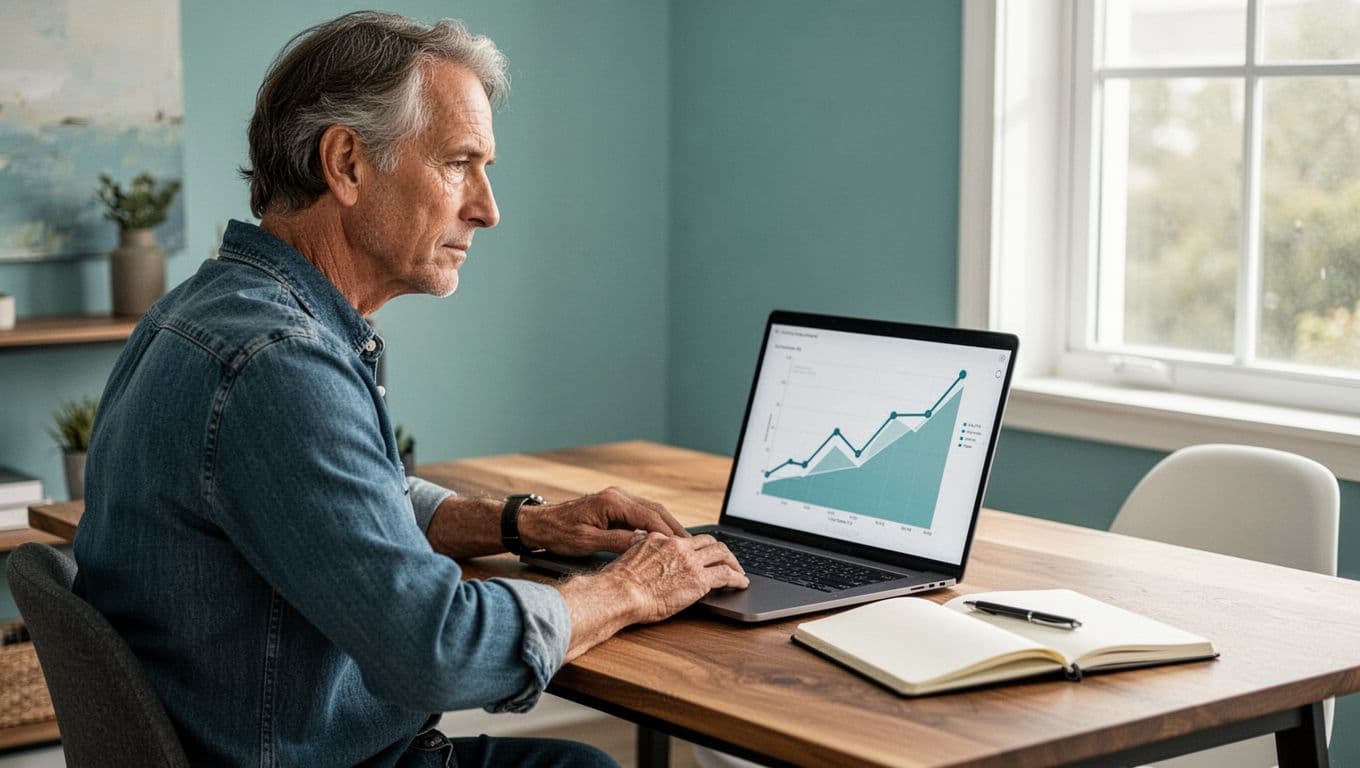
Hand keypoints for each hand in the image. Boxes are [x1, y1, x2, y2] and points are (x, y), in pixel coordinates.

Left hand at [517, 486, 686, 555]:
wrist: (538, 523)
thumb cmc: (558, 533)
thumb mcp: (587, 542)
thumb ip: (617, 542)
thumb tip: (643, 545)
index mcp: (612, 502)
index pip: (650, 516)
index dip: (669, 532)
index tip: (684, 546)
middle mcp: (617, 495)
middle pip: (656, 510)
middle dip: (674, 527)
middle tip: (692, 545)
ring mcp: (616, 498)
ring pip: (651, 510)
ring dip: (667, 525)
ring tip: (683, 543)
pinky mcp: (614, 505)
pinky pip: (641, 512)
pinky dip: (655, 524)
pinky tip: (662, 537)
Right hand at [598, 532, 748, 623]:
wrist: (620, 593)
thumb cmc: (618, 583)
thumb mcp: (629, 558)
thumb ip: (641, 552)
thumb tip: (642, 551)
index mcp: (660, 539)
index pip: (686, 538)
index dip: (699, 546)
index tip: (703, 553)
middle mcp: (678, 546)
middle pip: (709, 541)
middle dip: (721, 550)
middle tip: (728, 560)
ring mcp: (690, 561)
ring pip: (721, 553)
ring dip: (733, 562)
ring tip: (739, 571)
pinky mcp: (699, 579)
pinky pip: (726, 574)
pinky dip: (737, 577)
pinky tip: (741, 583)